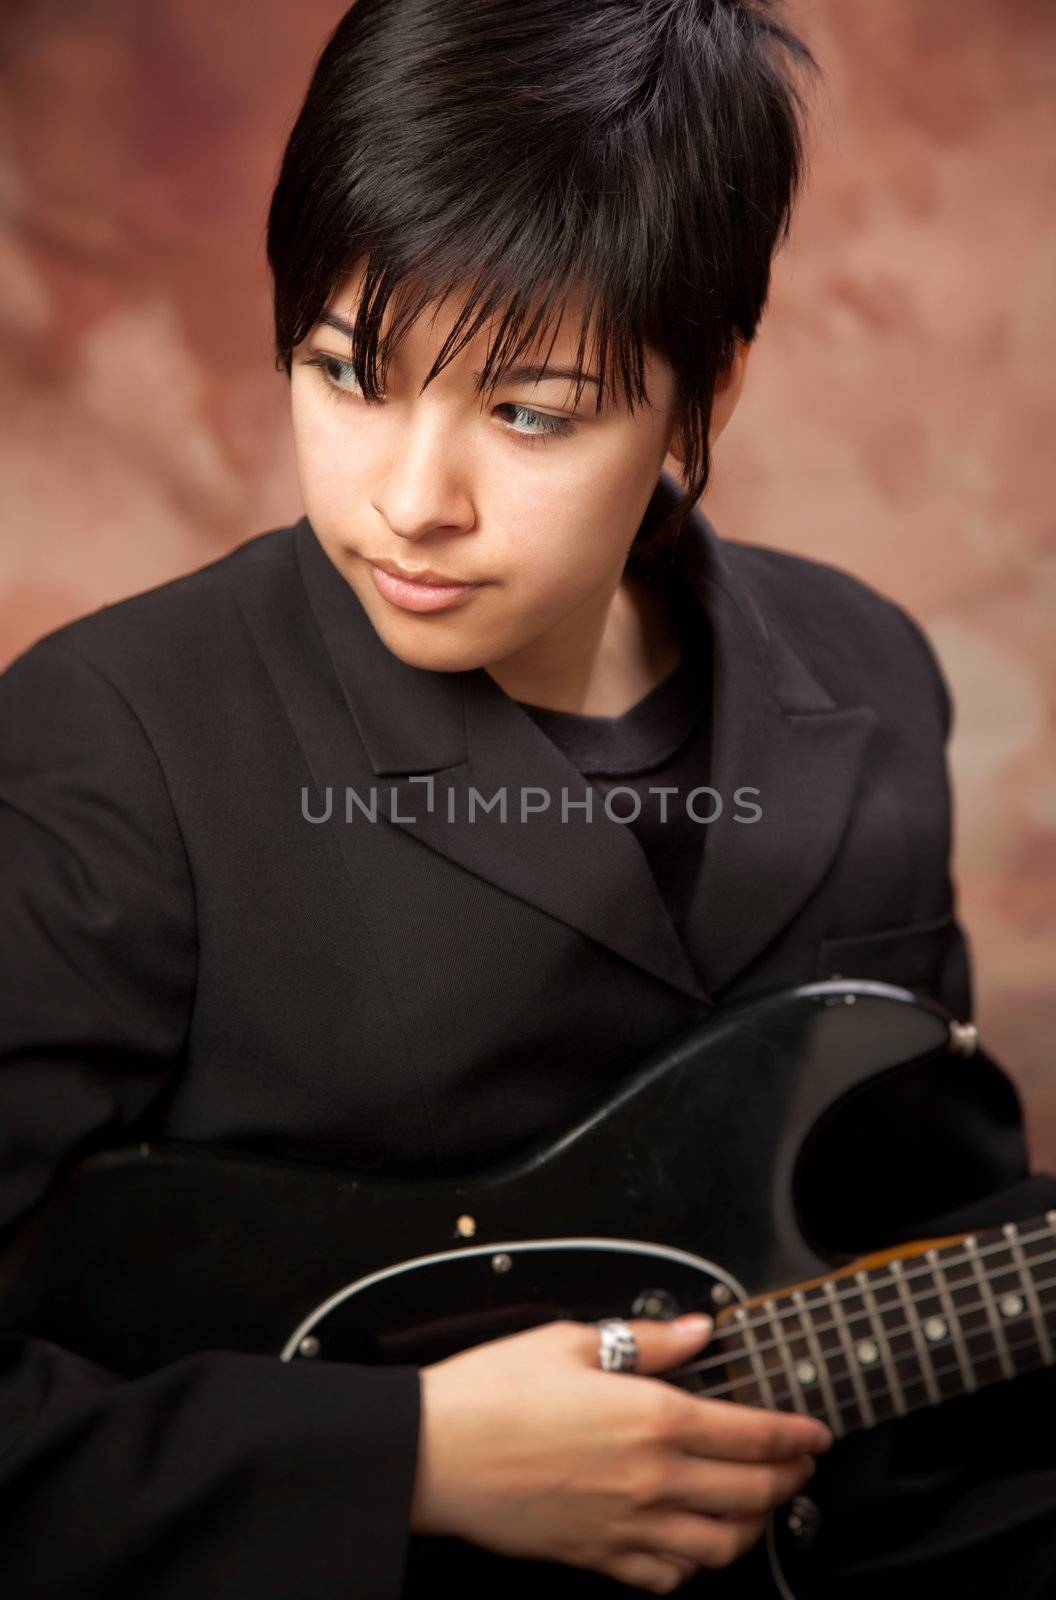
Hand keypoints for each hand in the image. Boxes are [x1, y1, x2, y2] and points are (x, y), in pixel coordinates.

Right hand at [410, 1314, 833, 1593]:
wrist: (434, 1454)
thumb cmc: (494, 1393)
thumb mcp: (571, 1341)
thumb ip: (648, 1339)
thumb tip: (697, 1330)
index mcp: (652, 1418)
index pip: (751, 1434)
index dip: (793, 1434)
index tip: (813, 1432)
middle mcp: (651, 1479)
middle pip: (750, 1493)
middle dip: (788, 1479)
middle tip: (799, 1466)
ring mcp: (627, 1526)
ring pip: (719, 1546)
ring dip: (752, 1527)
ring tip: (757, 1507)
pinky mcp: (597, 1557)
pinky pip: (666, 1577)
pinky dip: (692, 1566)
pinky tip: (691, 1546)